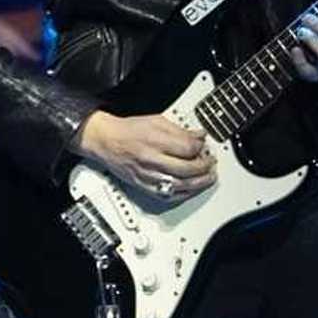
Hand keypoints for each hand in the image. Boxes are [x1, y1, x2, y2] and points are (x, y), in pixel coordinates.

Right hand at [76, 111, 215, 200]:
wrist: (106, 141)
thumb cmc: (128, 130)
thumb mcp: (156, 120)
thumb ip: (179, 130)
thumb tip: (199, 136)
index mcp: (154, 139)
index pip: (187, 148)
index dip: (201, 148)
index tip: (204, 146)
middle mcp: (151, 159)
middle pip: (186, 169)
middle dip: (204, 167)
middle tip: (210, 164)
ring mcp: (147, 175)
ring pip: (179, 185)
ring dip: (198, 184)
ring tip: (207, 178)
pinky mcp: (143, 186)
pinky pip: (167, 196)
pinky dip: (183, 194)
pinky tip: (190, 190)